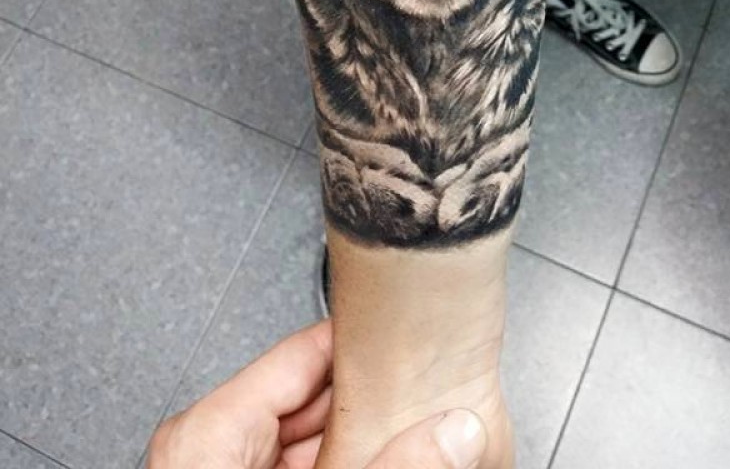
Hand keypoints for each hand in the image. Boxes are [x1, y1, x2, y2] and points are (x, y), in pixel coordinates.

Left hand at [148, 319, 486, 468]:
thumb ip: (391, 468)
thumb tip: (454, 434)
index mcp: (208, 433)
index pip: (301, 354)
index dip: (363, 348)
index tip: (411, 343)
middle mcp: (206, 445)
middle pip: (306, 398)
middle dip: (368, 403)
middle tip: (421, 400)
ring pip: (303, 438)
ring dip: (356, 441)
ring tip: (406, 433)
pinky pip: (291, 468)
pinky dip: (333, 466)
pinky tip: (371, 463)